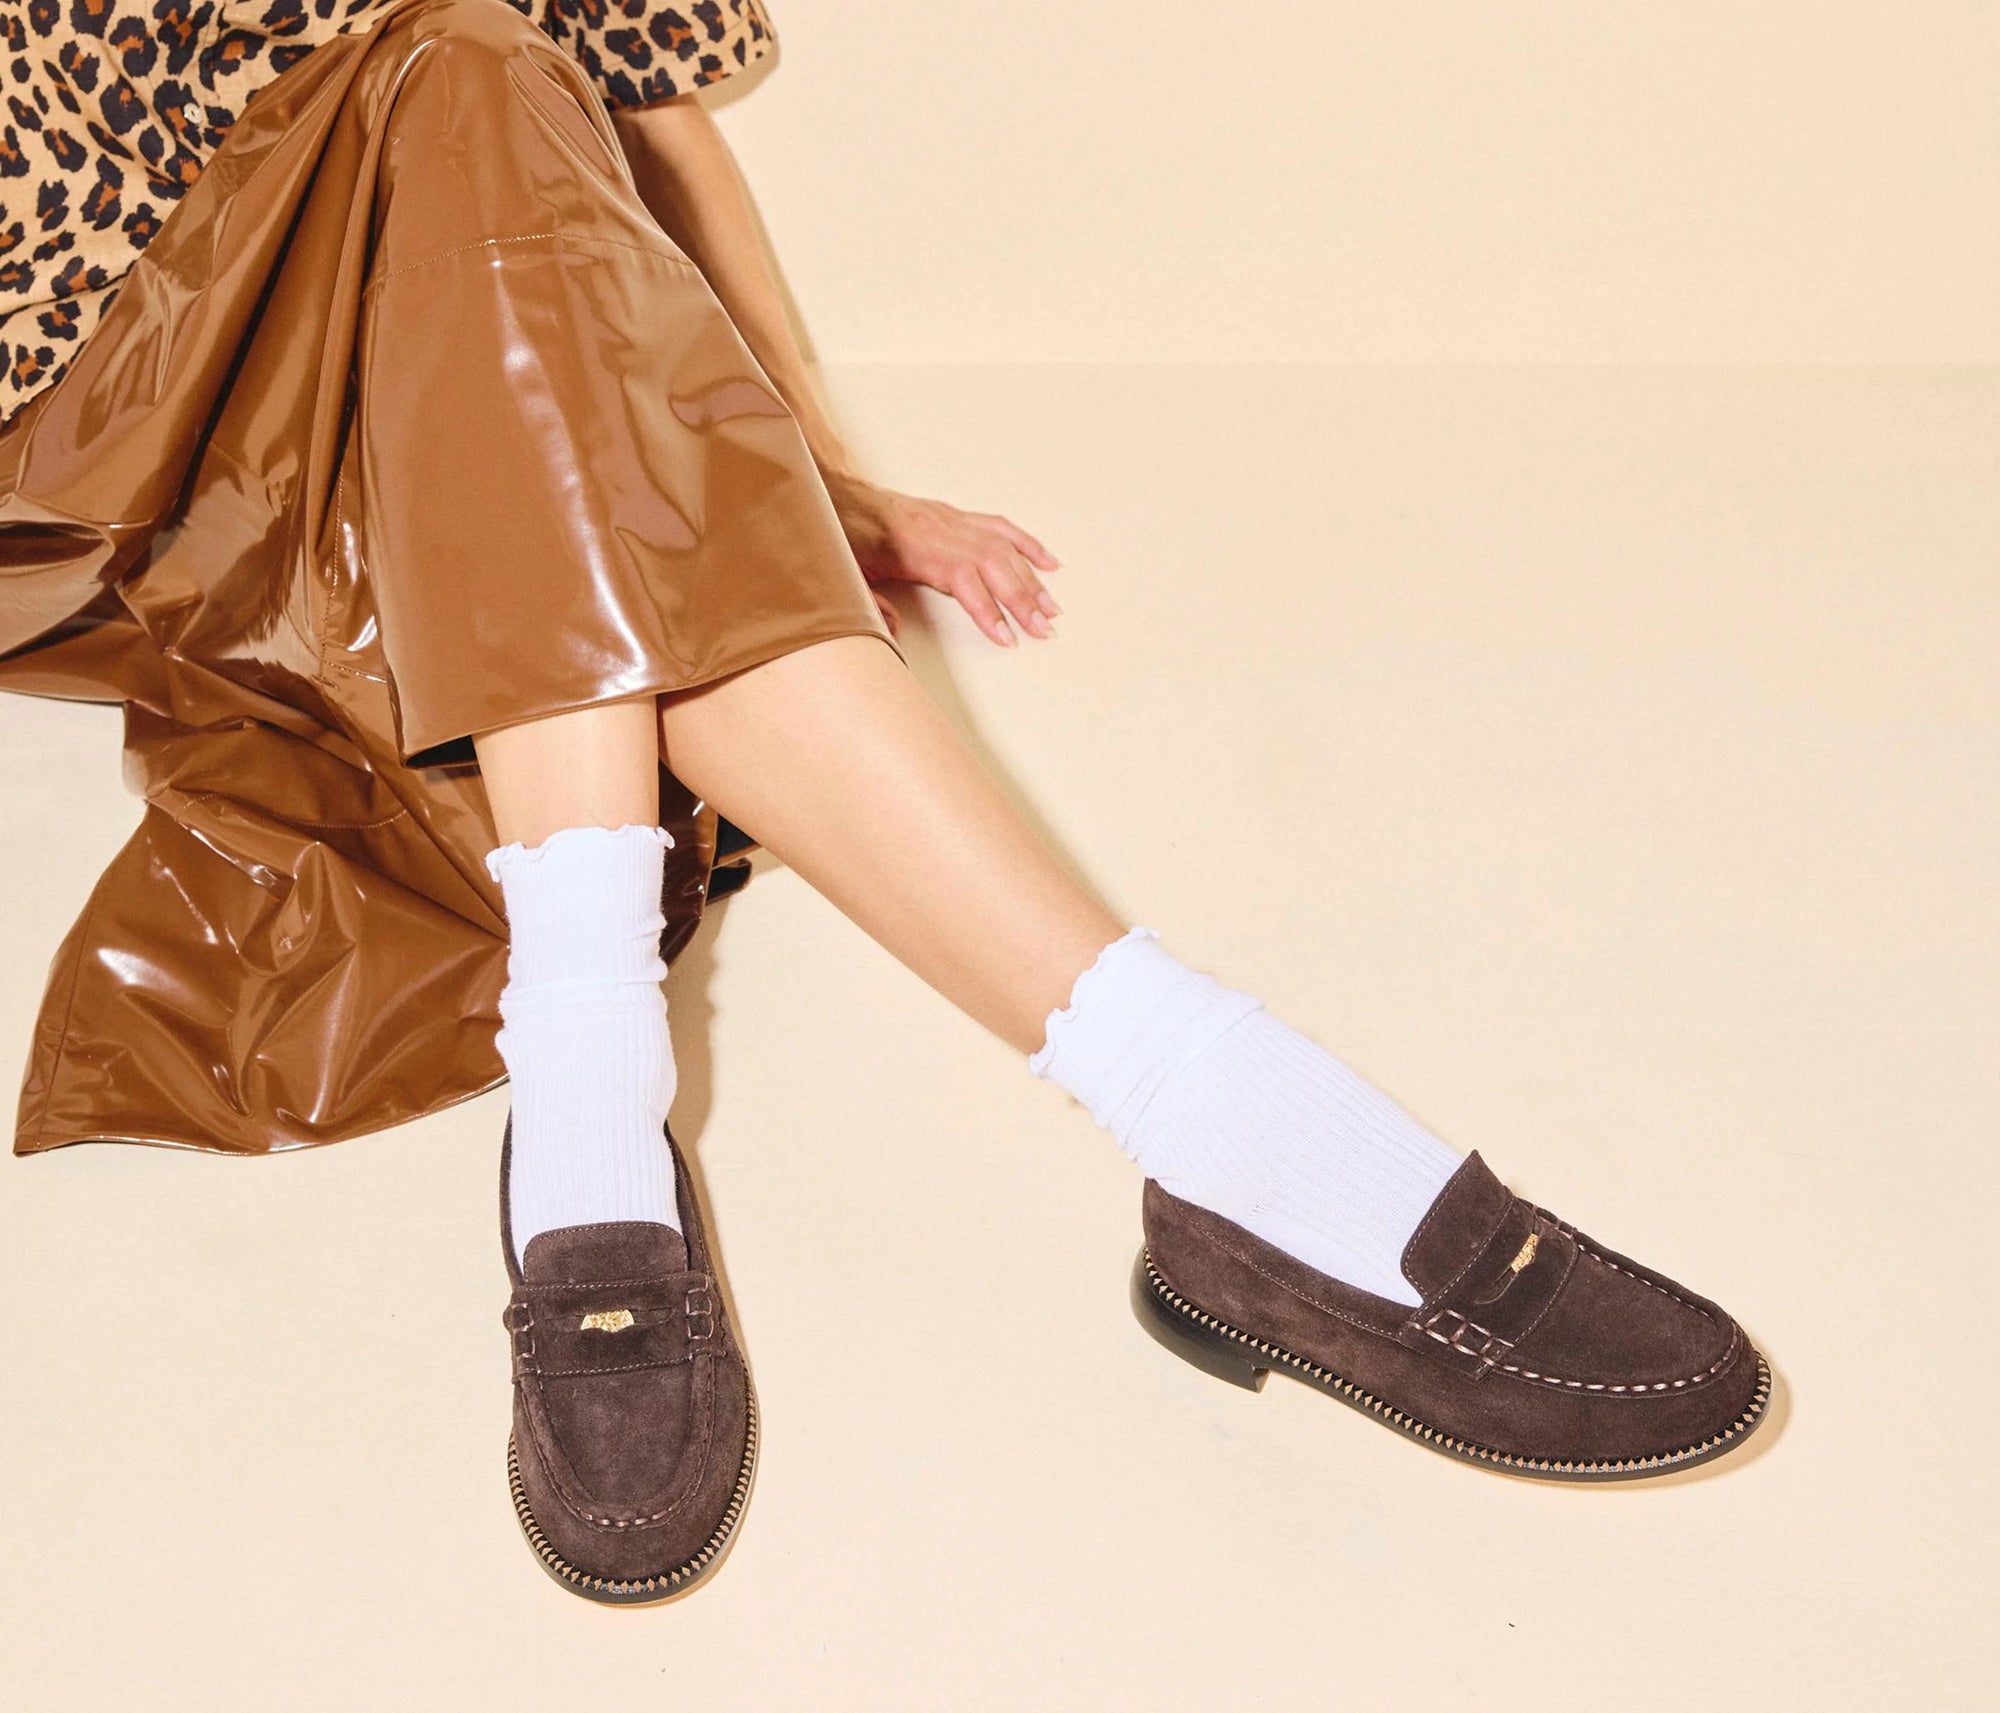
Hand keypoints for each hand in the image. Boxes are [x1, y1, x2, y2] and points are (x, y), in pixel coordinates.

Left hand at [823, 471, 1061, 646]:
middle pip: (994, 563)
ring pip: (1002, 547)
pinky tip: (1047, 562)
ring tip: (1052, 607)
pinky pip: (999, 527)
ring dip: (1031, 578)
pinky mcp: (954, 515)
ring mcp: (951, 519)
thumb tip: (893, 635)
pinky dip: (1026, 545)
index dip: (988, 610)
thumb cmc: (839, 533)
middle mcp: (940, 529)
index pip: (965, 579)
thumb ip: (870, 607)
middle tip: (1044, 629)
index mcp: (915, 546)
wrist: (832, 492)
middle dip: (1024, 599)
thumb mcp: (846, 576)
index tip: (1008, 637)